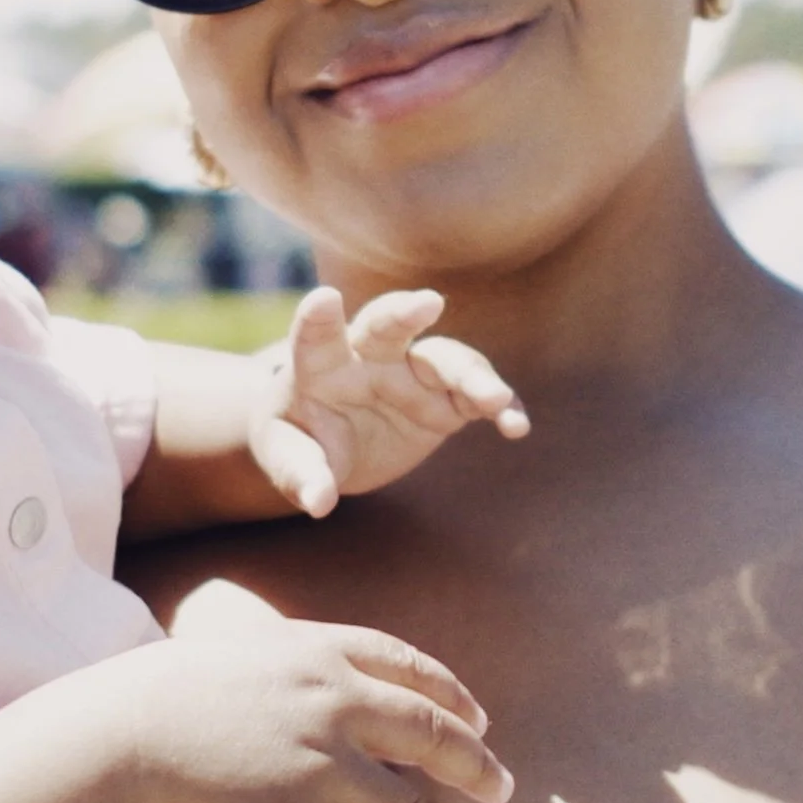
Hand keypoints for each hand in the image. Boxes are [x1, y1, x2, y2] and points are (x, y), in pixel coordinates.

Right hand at [143, 592, 510, 802]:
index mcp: (320, 655)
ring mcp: (315, 767)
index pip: (411, 669)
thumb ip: (299, 672)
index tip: (479, 722)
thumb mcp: (242, 658)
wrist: (113, 742)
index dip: (454, 698)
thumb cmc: (162, 699)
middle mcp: (332, 705)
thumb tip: (339, 693)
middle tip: (502, 790)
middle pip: (433, 738)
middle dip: (475, 768)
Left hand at [249, 285, 528, 518]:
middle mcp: (371, 357)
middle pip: (387, 326)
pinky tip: (516, 427)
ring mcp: (413, 375)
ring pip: (446, 360)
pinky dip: (500, 408)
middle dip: (405, 313)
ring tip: (495, 401)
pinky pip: (478, 399)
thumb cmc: (299, 440)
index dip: (318, 319)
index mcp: (321, 364)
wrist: (331, 445)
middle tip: (428, 302)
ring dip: (472, 376)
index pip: (316, 337)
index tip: (323, 300)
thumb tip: (319, 502)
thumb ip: (301, 474)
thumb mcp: (287, 457)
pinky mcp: (445, 401)